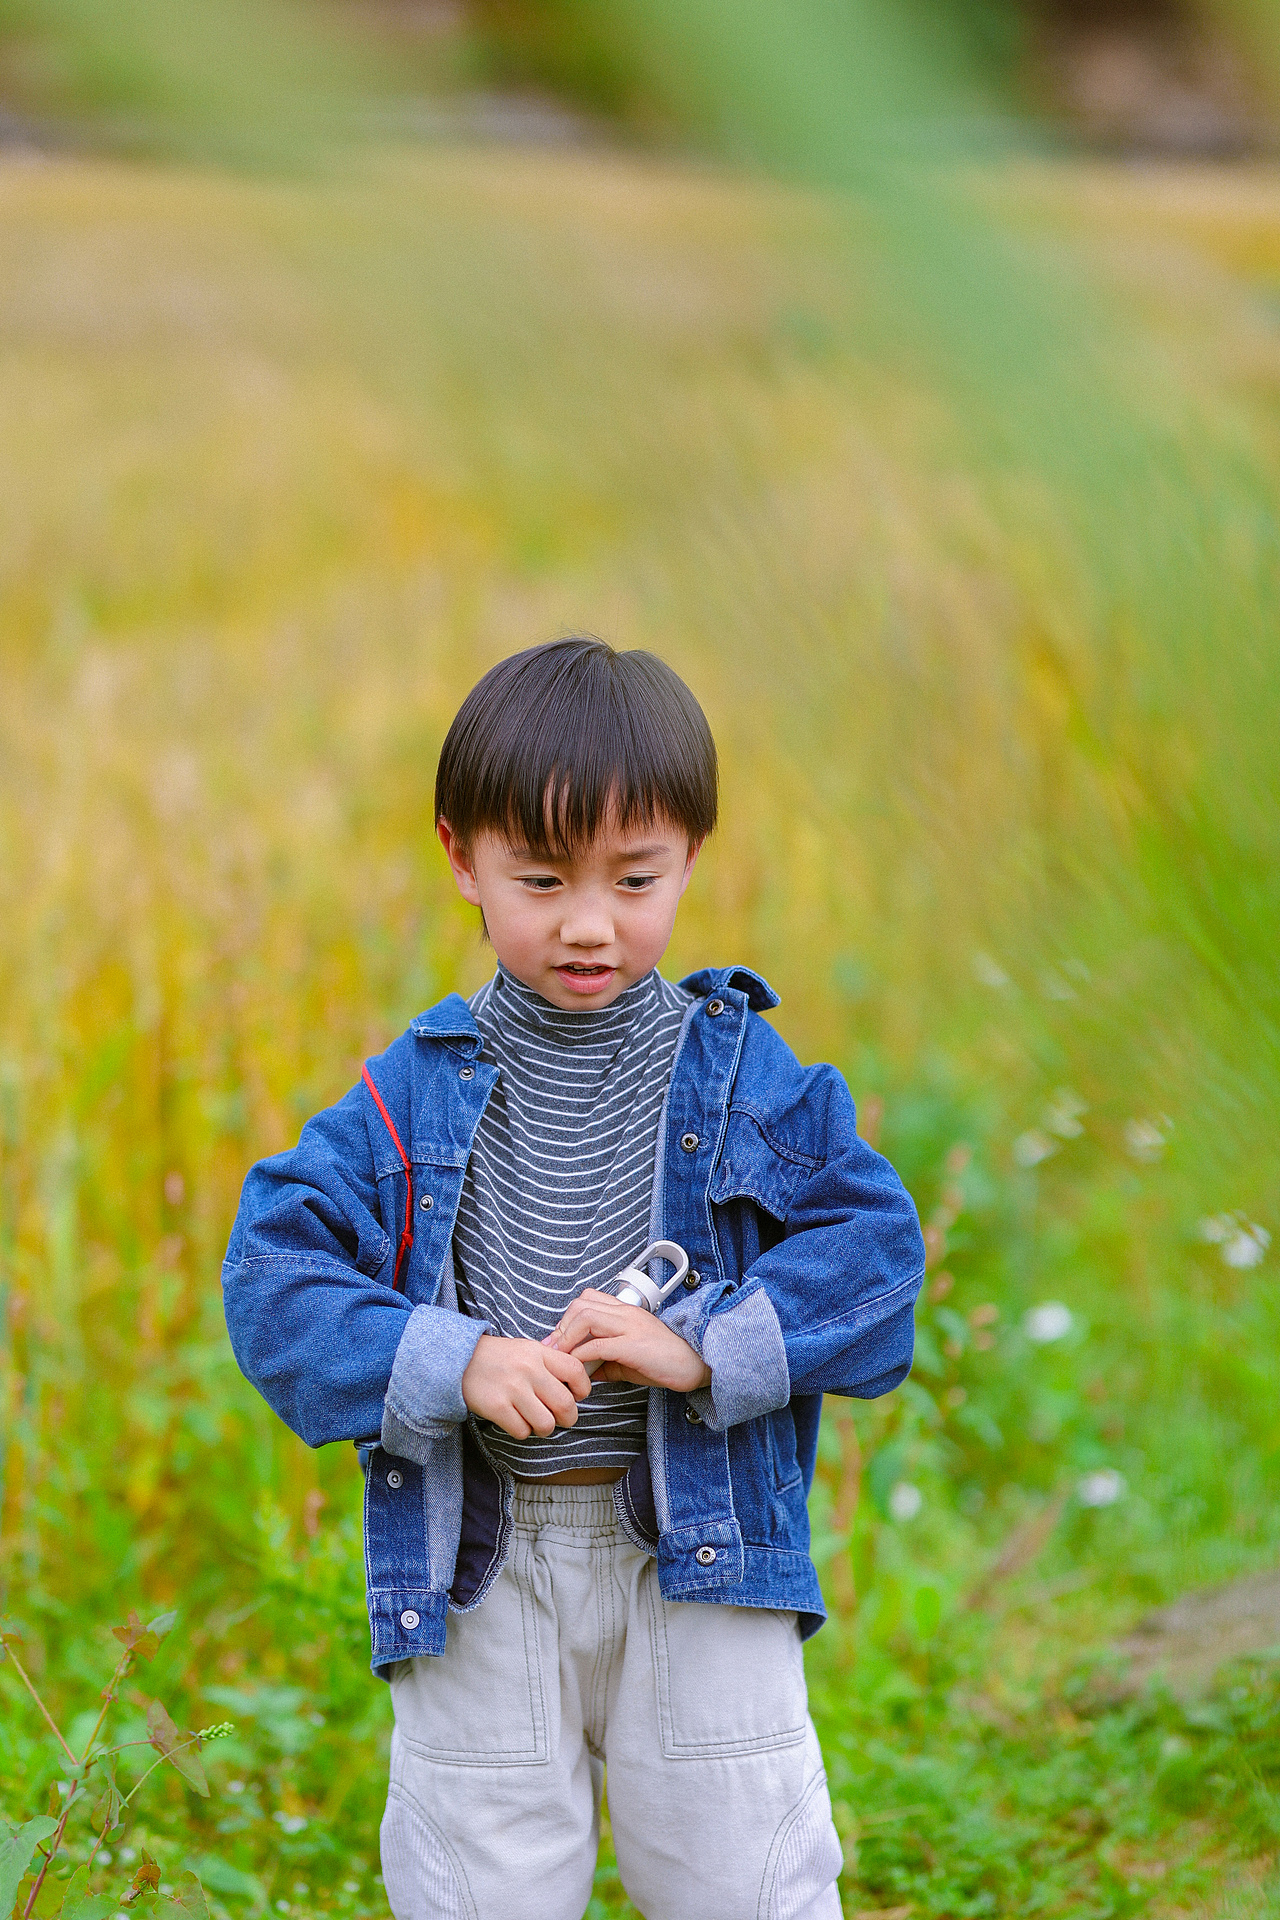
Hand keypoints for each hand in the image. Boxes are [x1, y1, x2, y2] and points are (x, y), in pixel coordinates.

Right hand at [461, 1335, 592, 1439]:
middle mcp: (528, 1370)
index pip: (576, 1370)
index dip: (583, 1388)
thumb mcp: (528, 1349)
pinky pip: (522, 1431)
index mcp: (539, 1353)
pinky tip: (516, 1420)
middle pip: (565, 1405)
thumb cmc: (499, 1358)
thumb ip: (551, 1363)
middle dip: (568, 1418)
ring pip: (546, 1424)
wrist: (460, 1359)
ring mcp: (512, 1389)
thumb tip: (578, 1384)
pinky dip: (522, 1430)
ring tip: (537, 1421)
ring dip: (545, 1428)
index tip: (577, 1396)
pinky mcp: (496, 1407)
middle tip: (561, 1418)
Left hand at [545, 1290, 711, 1393]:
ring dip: (567, 1338)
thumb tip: (583, 1371)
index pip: (588, 1299)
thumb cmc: (667, 1360)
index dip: (568, 1319)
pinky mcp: (633, 1345)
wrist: (698, 1364)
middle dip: (562, 1327)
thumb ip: (605, 1360)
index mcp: (626, 1312)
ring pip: (585, 1317)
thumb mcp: (630, 1359)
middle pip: (581, 1305)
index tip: (560, 1341)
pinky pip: (597, 1345)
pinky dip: (581, 1357)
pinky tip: (579, 1371)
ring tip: (563, 1358)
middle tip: (555, 1349)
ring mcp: (630, 1327)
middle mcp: (626, 1313)